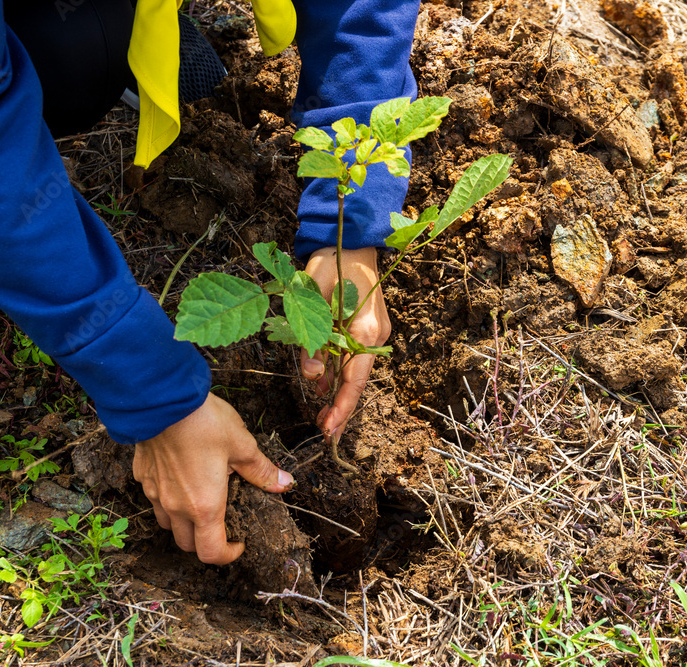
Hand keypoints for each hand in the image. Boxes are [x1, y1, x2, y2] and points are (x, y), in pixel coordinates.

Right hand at [132, 393, 293, 564]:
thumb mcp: (242, 445)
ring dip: (184, 523)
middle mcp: (176, 507)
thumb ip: (261, 470)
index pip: (211, 553)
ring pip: (167, 524)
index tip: (239, 543)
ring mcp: (155, 492)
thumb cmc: (204, 423)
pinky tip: (180, 477)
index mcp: (204, 506)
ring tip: (201, 501)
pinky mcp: (142, 475)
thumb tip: (284, 483)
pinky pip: (155, 498)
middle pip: (187, 543)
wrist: (161, 399)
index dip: (227, 555)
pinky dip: (168, 498)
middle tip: (223, 524)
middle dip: (206, 542)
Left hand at [302, 247, 391, 440]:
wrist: (352, 240)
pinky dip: (339, 375)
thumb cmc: (331, 262)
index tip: (329, 429)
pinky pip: (353, 358)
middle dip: (342, 409)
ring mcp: (374, 332)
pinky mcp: (367, 329)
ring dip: (338, 394)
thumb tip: (313, 376)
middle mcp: (375, 335)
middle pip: (358, 381)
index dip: (342, 407)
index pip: (355, 378)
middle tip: (325, 434)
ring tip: (323, 418)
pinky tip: (324, 389)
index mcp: (366, 329)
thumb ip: (311, 338)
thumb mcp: (313, 296)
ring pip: (355, 372)